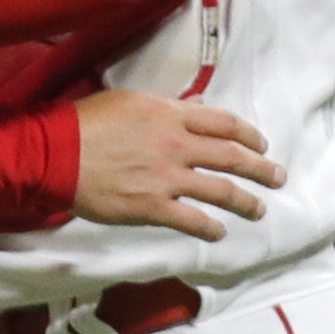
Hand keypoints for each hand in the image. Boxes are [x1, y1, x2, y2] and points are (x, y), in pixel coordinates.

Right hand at [72, 91, 281, 238]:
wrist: (57, 153)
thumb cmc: (86, 122)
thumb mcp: (131, 101)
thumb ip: (167, 107)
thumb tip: (194, 108)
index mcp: (173, 115)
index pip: (225, 124)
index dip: (248, 135)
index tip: (260, 144)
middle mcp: (178, 145)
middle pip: (233, 157)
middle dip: (261, 169)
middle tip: (277, 177)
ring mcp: (168, 178)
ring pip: (221, 190)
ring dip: (246, 202)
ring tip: (259, 210)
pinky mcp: (152, 207)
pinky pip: (192, 220)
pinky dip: (210, 228)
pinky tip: (219, 232)